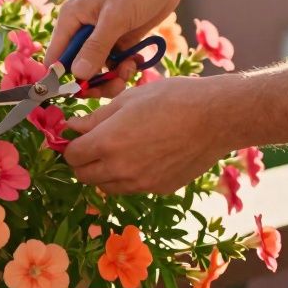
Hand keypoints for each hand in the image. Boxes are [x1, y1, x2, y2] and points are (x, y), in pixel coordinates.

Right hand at [46, 0, 184, 96]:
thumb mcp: (115, 17)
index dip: (63, 79)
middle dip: (94, 81)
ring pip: (97, 71)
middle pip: (76, 69)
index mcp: (71, 19)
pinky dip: (124, 69)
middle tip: (115, 84)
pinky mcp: (118, 42)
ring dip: (112, 77)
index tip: (81, 93)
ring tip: (129, 69)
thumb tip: (77, 75)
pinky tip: (136, 61)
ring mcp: (100, 37)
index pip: (56, 57)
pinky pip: (114, 65)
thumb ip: (96, 47)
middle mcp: (82, 30)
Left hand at [63, 77, 233, 194]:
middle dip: (84, 161)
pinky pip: (133, 187)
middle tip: (95, 144)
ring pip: (107, 186)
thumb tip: (72, 128)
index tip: (78, 137)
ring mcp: (141, 183)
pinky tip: (145, 156)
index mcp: (107, 143)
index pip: (72, 156)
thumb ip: (95, 119)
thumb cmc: (171, 99)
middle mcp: (120, 169)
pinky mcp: (159, 188)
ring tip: (121, 150)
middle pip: (84, 176)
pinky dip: (129, 177)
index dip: (71, 146)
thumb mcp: (127, 100)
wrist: (215, 117)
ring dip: (104, 172)